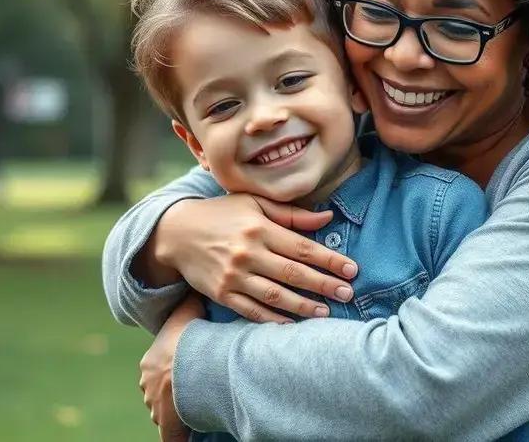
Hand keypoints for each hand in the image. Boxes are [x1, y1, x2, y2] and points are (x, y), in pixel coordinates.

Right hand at [140, 194, 358, 322]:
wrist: (176, 232)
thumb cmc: (222, 214)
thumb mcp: (254, 203)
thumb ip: (291, 214)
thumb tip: (328, 217)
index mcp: (259, 228)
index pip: (302, 247)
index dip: (329, 259)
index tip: (352, 269)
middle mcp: (247, 252)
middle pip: (293, 273)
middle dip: (323, 285)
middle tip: (348, 293)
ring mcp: (233, 276)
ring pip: (274, 296)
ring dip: (303, 306)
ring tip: (326, 313)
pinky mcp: (221, 294)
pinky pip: (251, 311)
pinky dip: (272, 319)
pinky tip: (291, 324)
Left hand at [140, 293, 203, 439]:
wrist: (188, 362)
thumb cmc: (188, 336)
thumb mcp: (188, 309)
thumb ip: (190, 299)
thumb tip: (193, 283)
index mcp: (150, 362)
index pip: (156, 369)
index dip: (171, 370)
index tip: (185, 370)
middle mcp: (147, 385)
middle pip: (157, 392)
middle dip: (171, 393)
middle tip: (191, 389)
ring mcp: (155, 406)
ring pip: (163, 412)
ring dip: (176, 412)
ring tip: (195, 408)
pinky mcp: (167, 424)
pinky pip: (171, 437)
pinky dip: (177, 438)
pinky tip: (185, 438)